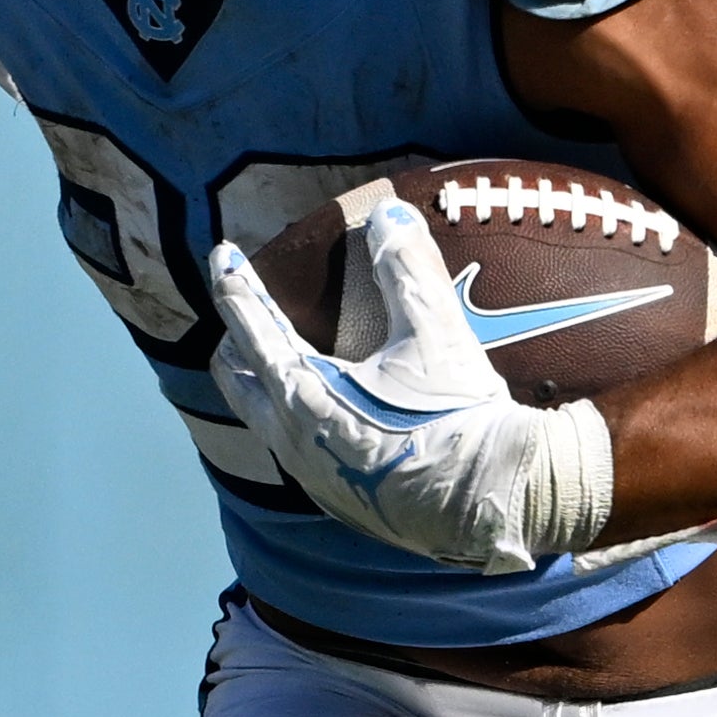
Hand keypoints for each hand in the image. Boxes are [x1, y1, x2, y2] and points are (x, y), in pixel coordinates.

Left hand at [204, 201, 612, 573]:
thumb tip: (390, 213)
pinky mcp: (339, 501)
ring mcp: (311, 476)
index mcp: (301, 392)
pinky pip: (296, 451)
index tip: (223, 254)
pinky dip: (294, 418)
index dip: (235, 283)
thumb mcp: (435, 334)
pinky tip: (327, 412)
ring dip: (261, 381)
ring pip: (261, 418)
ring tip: (278, 356)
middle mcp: (291, 437)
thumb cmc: (459, 416)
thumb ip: (406, 268)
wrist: (492, 503)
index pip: (249, 324)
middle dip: (235, 337)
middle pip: (235, 376)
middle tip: (245, 308)